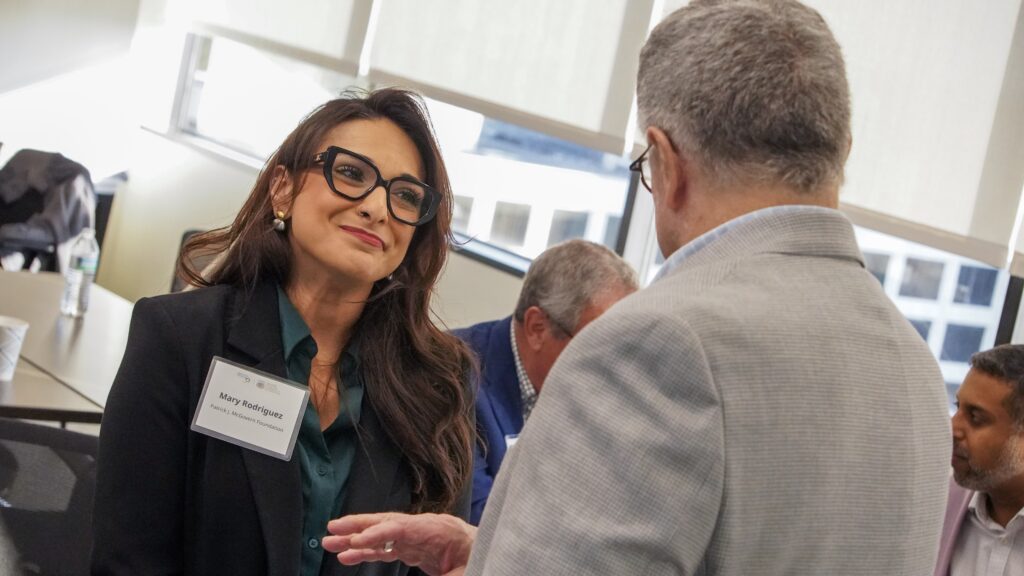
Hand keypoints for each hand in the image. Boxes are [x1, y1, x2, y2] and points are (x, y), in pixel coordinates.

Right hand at [323, 512, 476, 575]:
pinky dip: (368, 552)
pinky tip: (349, 556)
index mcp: (439, 529)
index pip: (402, 528)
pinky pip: (388, 548)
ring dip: (356, 539)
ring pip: (382, 535)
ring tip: (330, 543)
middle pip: (387, 523)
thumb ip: (446, 575)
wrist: (495, 551)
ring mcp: (419, 538)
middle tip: (332, 528)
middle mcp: (425, 528)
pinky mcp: (416, 548)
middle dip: (359, 526)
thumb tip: (435, 574)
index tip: (356, 542)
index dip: (378, 534)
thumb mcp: (467, 571)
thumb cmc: (483, 558)